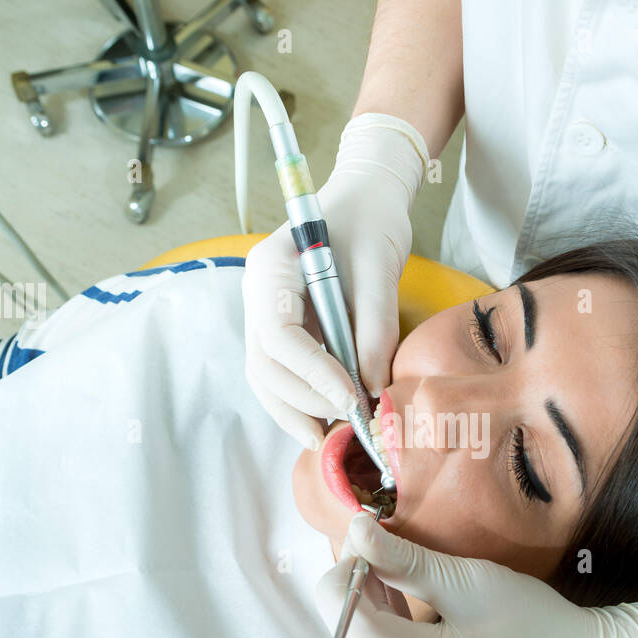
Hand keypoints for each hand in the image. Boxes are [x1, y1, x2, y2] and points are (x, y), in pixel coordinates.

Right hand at [242, 113, 429, 449]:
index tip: (350, 395)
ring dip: (298, 413)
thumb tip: (372, 385)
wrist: (366, 199)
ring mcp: (266, 316)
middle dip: (304, 401)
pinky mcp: (285, 333)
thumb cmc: (372, 220)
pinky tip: (330, 423)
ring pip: (267, 379)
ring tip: (336, 438)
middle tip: (351, 421)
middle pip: (265, 365)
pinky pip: (284, 377)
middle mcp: (258, 296)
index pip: (278, 335)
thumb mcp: (380, 265)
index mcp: (271, 269)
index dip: (312, 372)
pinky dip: (303, 404)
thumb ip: (375, 325)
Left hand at [313, 513, 637, 637]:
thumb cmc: (537, 620)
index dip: (342, 580)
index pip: (351, 630)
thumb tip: (354, 531)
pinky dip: (392, 627)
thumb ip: (406, 559)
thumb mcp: (470, 580)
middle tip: (384, 546)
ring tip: (406, 573)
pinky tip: (416, 604)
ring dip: (374, 605)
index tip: (364, 544)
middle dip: (360, 587)